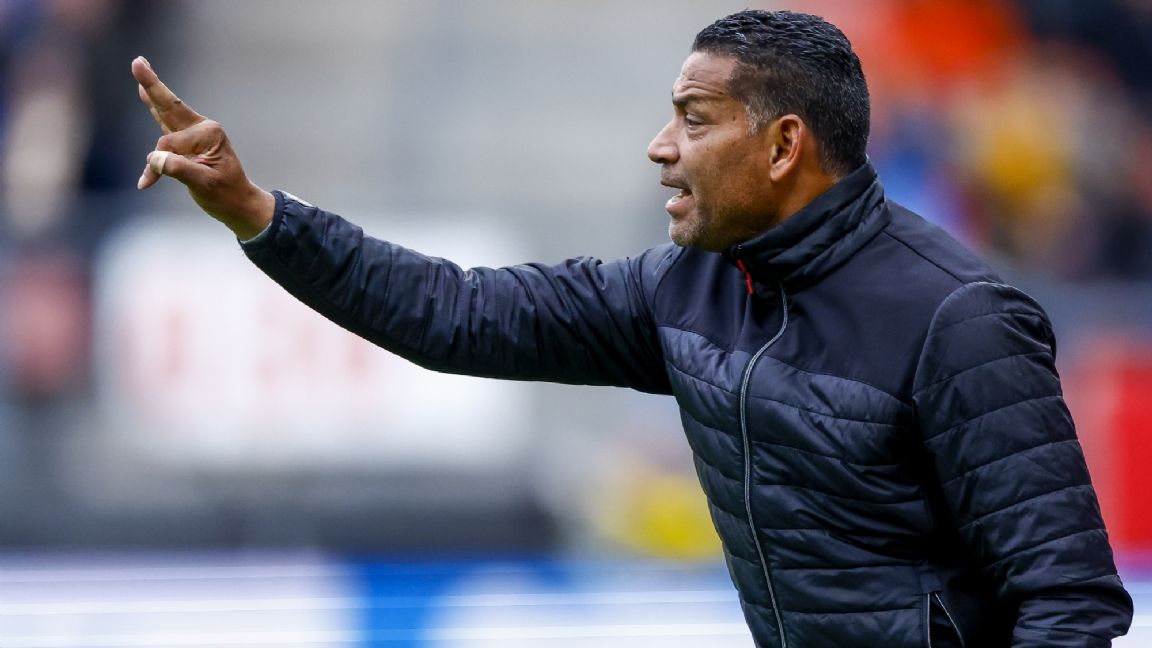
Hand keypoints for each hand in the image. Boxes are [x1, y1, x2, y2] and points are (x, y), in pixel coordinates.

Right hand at [132, 56, 273, 239]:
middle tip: (138, 61)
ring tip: (140, 67)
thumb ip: (178, 169)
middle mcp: (203, 128)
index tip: (149, 180)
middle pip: (171, 105)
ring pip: (168, 110)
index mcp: (209, 134)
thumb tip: (153, 159)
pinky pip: (167, 123)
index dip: (159, 162)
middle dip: (152, 84)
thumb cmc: (225, 195)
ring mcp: (197, 134)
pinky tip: (144, 95)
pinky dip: (155, 111)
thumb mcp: (203, 184)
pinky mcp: (190, 142)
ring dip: (152, 91)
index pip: (170, 142)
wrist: (238, 205)